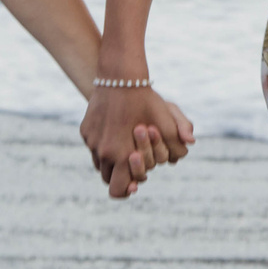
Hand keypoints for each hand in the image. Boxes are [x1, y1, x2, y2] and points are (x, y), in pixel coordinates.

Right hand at [80, 87, 198, 200]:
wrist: (120, 77)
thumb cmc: (146, 101)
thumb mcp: (167, 121)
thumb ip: (177, 143)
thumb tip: (182, 155)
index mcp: (122, 156)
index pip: (118, 190)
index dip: (125, 191)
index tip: (133, 185)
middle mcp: (104, 153)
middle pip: (108, 179)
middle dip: (121, 174)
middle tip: (132, 164)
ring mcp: (92, 142)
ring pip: (100, 164)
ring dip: (112, 161)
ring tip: (124, 149)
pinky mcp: (85, 131)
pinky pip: (94, 146)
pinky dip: (103, 145)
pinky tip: (115, 132)